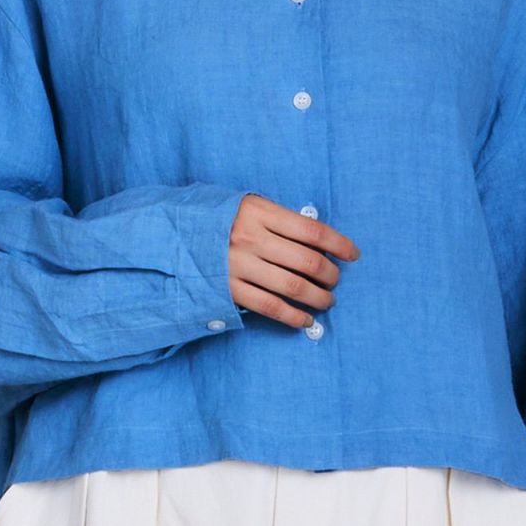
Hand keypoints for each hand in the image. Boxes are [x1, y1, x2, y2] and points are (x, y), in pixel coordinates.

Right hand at [226, 194, 359, 327]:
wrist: (172, 233)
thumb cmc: (217, 217)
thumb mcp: (246, 205)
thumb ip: (277, 218)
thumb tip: (316, 237)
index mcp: (259, 212)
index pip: (312, 231)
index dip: (339, 244)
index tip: (353, 254)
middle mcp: (252, 239)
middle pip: (308, 262)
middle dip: (331, 274)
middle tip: (335, 279)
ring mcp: (239, 266)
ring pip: (294, 287)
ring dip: (319, 298)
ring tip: (327, 301)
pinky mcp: (229, 290)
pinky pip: (271, 308)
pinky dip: (294, 317)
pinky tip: (306, 320)